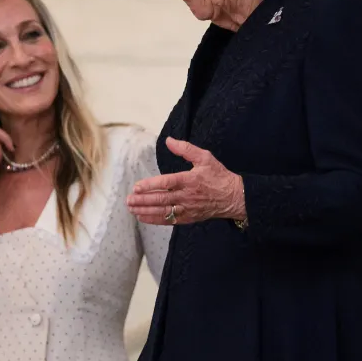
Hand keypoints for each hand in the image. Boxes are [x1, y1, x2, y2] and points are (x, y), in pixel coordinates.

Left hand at [126, 137, 244, 225]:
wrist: (233, 197)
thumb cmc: (218, 175)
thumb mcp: (205, 157)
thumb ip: (185, 149)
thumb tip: (168, 140)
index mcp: (189, 180)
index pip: (166, 183)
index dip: (150, 185)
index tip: (137, 187)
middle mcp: (187, 196)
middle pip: (161, 199)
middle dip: (143, 200)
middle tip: (128, 199)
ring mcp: (187, 208)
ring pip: (163, 211)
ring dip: (146, 210)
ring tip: (132, 208)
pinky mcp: (188, 218)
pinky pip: (169, 220)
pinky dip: (155, 220)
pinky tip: (143, 217)